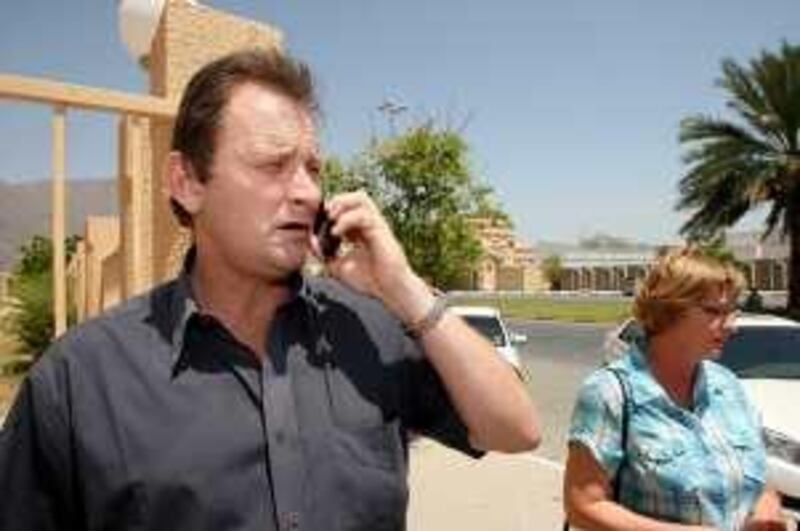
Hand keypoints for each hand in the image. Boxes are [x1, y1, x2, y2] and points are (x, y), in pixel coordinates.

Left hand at [314, 190, 433, 323]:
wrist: (391, 292)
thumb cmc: (371, 280)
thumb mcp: (339, 267)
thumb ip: (324, 255)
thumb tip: (310, 242)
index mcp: (360, 230)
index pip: (346, 206)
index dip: (330, 209)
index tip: (316, 224)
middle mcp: (370, 224)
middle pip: (354, 196)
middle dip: (336, 201)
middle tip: (323, 217)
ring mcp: (377, 225)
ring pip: (361, 198)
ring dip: (342, 203)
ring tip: (330, 218)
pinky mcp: (381, 231)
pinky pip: (363, 215)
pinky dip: (346, 219)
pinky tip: (336, 232)